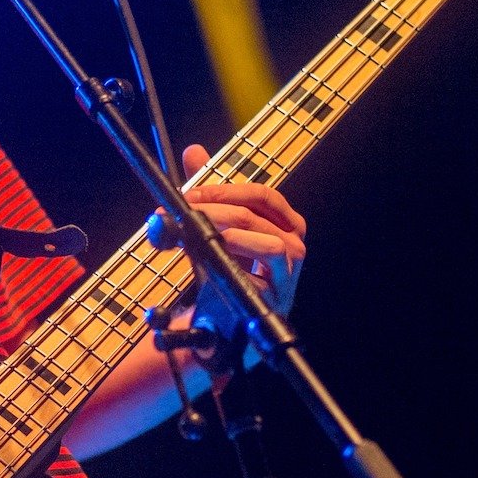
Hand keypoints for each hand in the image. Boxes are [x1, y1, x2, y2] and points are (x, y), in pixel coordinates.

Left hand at [181, 143, 306, 313]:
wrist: (218, 325)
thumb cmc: (222, 275)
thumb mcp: (211, 230)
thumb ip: (208, 194)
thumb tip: (194, 151)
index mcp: (283, 225)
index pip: (263, 195)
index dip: (224, 190)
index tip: (190, 193)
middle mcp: (293, 246)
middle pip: (257, 214)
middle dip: (215, 209)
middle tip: (183, 211)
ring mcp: (289, 274)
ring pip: (270, 242)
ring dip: (228, 232)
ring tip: (199, 232)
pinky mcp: (278, 298)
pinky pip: (265, 273)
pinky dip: (240, 260)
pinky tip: (214, 258)